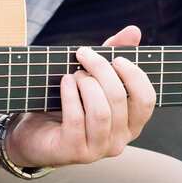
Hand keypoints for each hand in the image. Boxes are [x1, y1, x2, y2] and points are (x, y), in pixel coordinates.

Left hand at [0, 25, 155, 168]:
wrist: (35, 133)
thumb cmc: (69, 103)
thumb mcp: (93, 78)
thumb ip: (113, 55)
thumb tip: (134, 30)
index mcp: (131, 124)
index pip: (146, 100)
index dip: (134, 76)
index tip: (116, 58)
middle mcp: (119, 140)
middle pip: (119, 99)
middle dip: (101, 70)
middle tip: (83, 55)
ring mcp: (97, 149)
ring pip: (100, 112)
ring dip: (86, 85)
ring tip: (74, 74)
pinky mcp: (73, 152)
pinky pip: (76, 119)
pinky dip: (70, 95)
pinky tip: (65, 82)